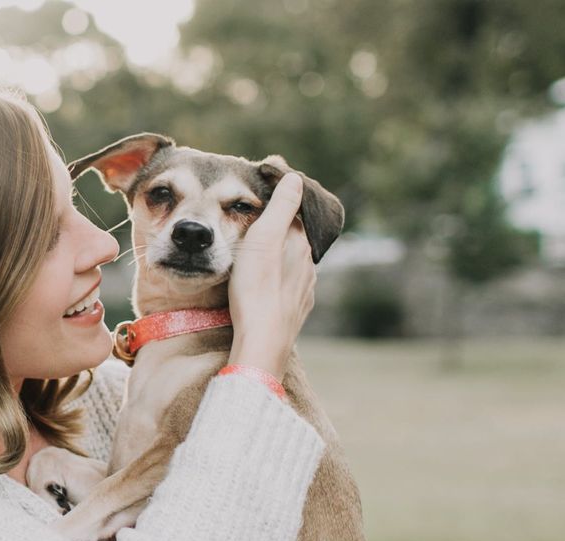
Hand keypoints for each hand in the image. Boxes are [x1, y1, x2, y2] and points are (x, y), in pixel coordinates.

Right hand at [227, 173, 316, 379]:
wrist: (262, 340)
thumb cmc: (256, 287)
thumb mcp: (263, 238)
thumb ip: (281, 206)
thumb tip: (295, 178)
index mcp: (301, 243)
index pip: (296, 214)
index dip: (282, 205)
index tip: (265, 200)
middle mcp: (308, 265)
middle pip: (296, 240)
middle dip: (281, 232)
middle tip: (258, 227)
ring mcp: (305, 290)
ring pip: (294, 265)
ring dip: (281, 258)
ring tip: (260, 257)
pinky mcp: (296, 310)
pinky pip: (290, 288)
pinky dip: (280, 280)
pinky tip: (268, 285)